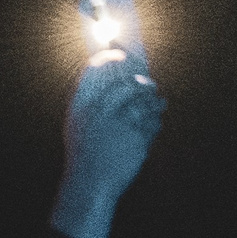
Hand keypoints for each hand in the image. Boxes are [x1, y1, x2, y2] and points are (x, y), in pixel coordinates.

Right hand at [50, 50, 165, 237]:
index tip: (120, 52)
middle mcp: (100, 110)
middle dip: (140, 78)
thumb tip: (110, 72)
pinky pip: (154, 119)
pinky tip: (156, 122)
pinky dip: (157, 120)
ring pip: (146, 98)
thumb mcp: (78, 124)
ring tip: (158, 101)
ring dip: (154, 98)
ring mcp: (119, 123)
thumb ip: (91, 99)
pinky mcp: (137, 136)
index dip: (111, 56)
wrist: (90, 185)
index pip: (97, 68)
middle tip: (147, 81)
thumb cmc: (85, 153)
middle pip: (127, 80)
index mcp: (82, 106)